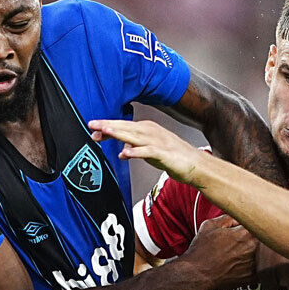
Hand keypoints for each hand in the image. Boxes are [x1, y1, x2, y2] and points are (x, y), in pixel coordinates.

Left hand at [89, 119, 203, 184]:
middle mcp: (152, 132)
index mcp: (148, 129)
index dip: (109, 127)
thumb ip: (136, 150)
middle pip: (126, 127)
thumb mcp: (150, 152)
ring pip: (135, 136)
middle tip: (92, 124)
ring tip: (105, 131)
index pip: (124, 126)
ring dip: (119, 133)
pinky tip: (125, 153)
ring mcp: (158, 142)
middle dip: (109, 126)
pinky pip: (147, 152)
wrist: (196, 165)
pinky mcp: (164, 153)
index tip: (93, 129)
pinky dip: (136, 152)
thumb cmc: (174, 157)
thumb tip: (121, 151)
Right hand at [182, 215, 256, 289]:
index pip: (257, 223)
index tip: (246, 227)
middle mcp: (252, 248)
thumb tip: (237, 218)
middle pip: (263, 238)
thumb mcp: (209, 226)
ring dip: (256, 251)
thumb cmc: (200, 252)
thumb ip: (228, 218)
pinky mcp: (252, 277)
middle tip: (241, 241)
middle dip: (255, 237)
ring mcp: (254, 263)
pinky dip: (255, 265)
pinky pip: (260, 268)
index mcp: (245, 233)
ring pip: (263, 254)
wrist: (196, 274)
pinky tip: (242, 264)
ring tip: (239, 253)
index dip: (251, 224)